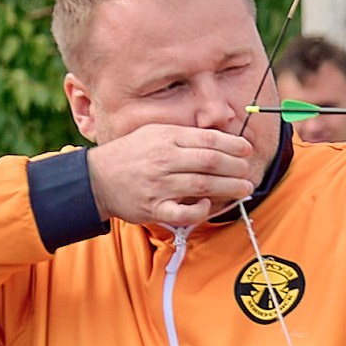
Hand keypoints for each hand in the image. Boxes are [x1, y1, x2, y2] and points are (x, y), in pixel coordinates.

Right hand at [86, 119, 265, 234]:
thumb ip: (183, 135)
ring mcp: (159, 185)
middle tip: (249, 172)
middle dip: (236, 167)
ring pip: (203, 185)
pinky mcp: (153, 208)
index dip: (233, 145)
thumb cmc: (130, 155)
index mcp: (166, 138)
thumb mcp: (154, 133)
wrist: (96, 178)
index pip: (208, 139)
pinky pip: (183, 212)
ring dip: (229, 187)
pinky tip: (208, 205)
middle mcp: (164, 160)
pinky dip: (199, 210)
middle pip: (210, 162)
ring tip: (244, 189)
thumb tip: (217, 139)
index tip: (247, 150)